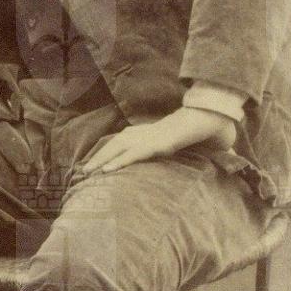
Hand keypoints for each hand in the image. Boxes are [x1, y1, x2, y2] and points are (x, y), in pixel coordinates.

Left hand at [79, 105, 236, 175]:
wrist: (207, 118)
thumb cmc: (195, 132)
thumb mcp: (177, 143)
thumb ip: (171, 150)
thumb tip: (172, 158)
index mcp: (147, 132)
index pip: (121, 141)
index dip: (108, 151)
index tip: (95, 163)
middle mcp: (144, 133)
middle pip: (115, 144)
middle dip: (98, 157)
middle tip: (83, 171)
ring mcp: (150, 138)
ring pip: (119, 148)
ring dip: (102, 160)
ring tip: (89, 172)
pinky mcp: (156, 144)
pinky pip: (134, 154)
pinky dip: (119, 162)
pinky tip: (107, 170)